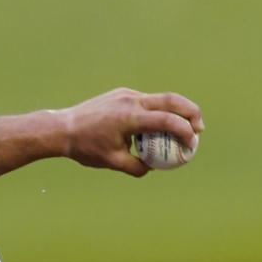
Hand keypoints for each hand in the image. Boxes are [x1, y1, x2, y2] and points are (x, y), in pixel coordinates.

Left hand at [56, 88, 202, 176]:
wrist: (62, 128)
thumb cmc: (86, 147)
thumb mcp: (113, 162)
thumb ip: (137, 167)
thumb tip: (153, 167)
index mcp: (129, 118)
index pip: (167, 120)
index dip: (185, 132)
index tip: (192, 144)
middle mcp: (130, 101)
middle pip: (172, 100)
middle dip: (191, 112)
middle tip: (199, 129)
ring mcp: (126, 94)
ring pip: (160, 98)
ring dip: (175, 111)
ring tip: (182, 128)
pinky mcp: (121, 94)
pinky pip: (146, 100)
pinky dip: (157, 111)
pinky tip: (156, 126)